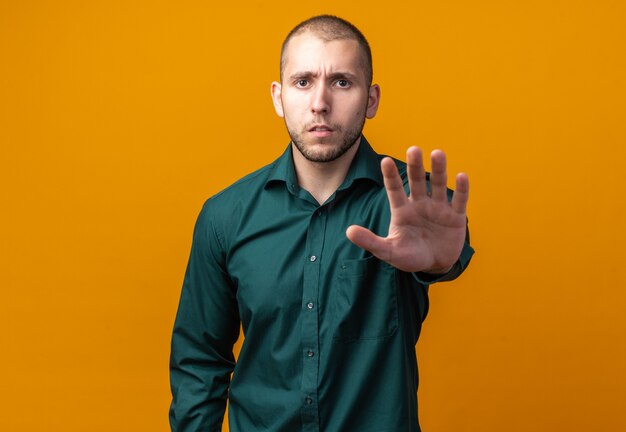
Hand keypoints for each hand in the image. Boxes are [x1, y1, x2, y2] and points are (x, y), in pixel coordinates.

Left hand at [346, 147, 468, 272]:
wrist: (434, 266)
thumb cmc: (409, 256)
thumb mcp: (388, 251)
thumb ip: (370, 241)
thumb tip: (349, 231)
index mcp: (402, 210)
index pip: (394, 190)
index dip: (390, 176)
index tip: (385, 161)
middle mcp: (420, 204)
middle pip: (417, 181)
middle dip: (415, 166)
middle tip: (413, 149)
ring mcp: (438, 208)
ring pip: (439, 185)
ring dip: (439, 169)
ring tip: (437, 153)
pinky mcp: (456, 217)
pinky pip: (459, 200)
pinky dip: (461, 189)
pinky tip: (461, 176)